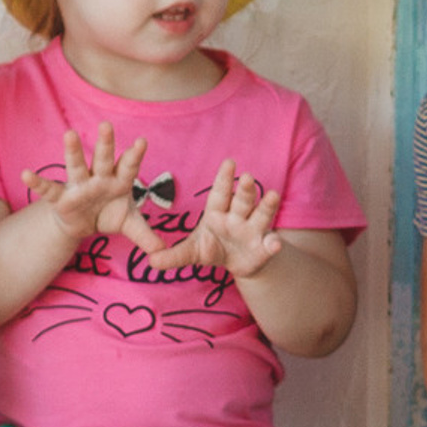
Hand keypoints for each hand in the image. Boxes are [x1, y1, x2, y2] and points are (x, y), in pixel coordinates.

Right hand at [23, 124, 147, 244]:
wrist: (84, 224)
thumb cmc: (108, 214)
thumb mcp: (129, 225)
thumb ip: (146, 236)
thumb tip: (164, 252)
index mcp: (118, 181)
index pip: (128, 167)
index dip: (134, 155)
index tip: (142, 142)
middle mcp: (99, 179)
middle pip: (103, 159)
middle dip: (105, 143)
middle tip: (107, 125)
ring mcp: (79, 185)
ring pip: (76, 165)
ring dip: (73, 151)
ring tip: (69, 134)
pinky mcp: (61, 197)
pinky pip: (48, 189)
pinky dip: (37, 182)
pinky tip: (26, 174)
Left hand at [132, 160, 284, 279]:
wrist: (238, 264)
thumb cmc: (212, 250)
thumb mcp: (191, 253)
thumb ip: (173, 256)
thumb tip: (150, 261)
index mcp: (217, 213)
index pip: (220, 193)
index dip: (224, 178)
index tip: (229, 162)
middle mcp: (238, 217)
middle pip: (242, 200)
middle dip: (245, 190)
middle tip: (248, 176)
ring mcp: (253, 231)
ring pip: (261, 215)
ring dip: (267, 205)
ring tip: (273, 195)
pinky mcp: (264, 249)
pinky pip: (271, 245)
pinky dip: (274, 244)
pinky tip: (276, 244)